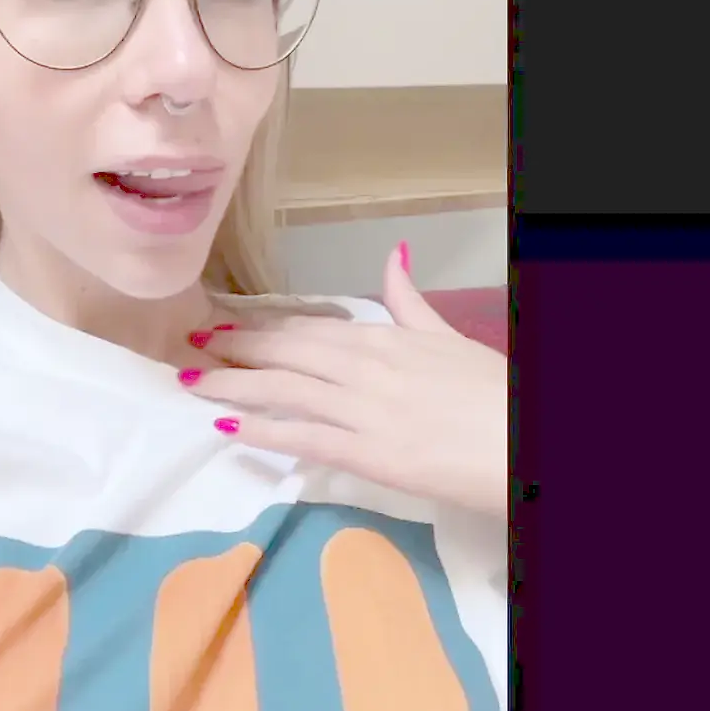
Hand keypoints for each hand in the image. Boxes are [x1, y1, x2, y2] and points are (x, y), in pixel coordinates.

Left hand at [184, 244, 508, 517]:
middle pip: (286, 354)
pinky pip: (303, 438)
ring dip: (232, 387)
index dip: (261, 328)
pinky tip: (228, 430)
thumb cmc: (490, 393)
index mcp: (384, 339)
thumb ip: (410, 301)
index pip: (308, 329)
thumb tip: (392, 256)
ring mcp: (363, 412)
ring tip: (192, 385)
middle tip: (189, 349)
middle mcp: (364, 369)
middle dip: (234, 351)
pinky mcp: (368, 454)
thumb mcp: (447, 337)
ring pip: (283, 391)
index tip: (223, 326)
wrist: (520, 441)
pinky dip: (263, 431)